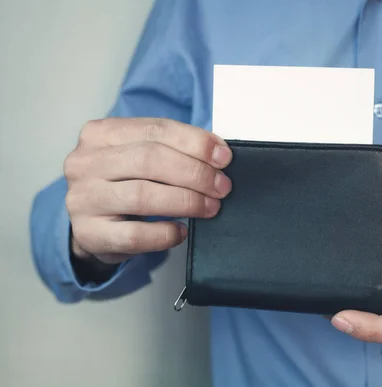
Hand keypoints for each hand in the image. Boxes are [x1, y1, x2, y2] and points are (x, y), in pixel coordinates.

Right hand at [64, 118, 232, 263]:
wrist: (87, 225)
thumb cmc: (121, 185)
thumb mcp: (138, 157)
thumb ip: (170, 150)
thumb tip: (217, 157)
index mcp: (101, 133)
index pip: (156, 129)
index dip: (196, 142)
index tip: (223, 158)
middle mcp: (86, 162)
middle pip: (149, 159)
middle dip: (195, 173)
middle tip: (221, 187)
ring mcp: (83, 199)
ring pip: (142, 195)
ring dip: (186, 201)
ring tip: (209, 207)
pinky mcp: (89, 233)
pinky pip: (134, 235)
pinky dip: (164, 233)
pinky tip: (180, 232)